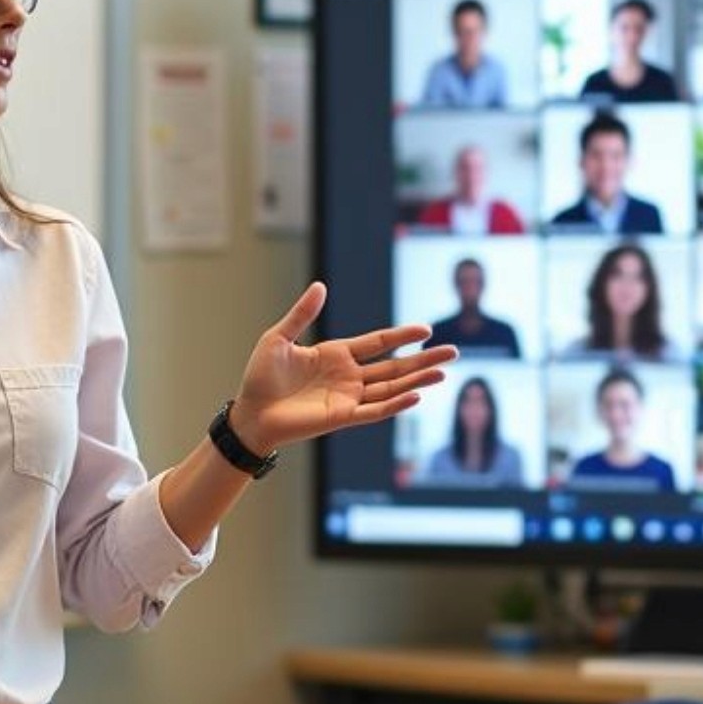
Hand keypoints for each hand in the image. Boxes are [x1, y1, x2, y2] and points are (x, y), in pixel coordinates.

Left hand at [227, 283, 455, 453]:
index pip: (379, 342)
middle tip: (453, 352)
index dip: (402, 335)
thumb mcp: (279, 338)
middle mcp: (348, 376)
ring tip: (443, 372)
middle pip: (394, 365)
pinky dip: (395, 403)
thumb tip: (321, 286)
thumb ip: (302, 314)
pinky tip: (415, 394)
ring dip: (417, 380)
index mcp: (336, 355)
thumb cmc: (260, 378)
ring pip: (391, 387)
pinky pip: (374, 410)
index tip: (427, 329)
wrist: (250, 413)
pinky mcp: (342, 417)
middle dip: (423, 359)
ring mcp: (348, 397)